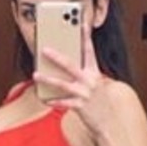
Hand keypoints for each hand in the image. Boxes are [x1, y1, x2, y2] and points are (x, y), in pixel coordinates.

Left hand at [34, 25, 114, 139]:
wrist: (110, 121)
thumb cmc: (100, 100)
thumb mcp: (95, 83)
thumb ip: (83, 74)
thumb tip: (64, 65)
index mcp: (95, 72)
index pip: (89, 51)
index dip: (86, 37)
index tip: (81, 24)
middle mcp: (90, 81)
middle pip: (71, 65)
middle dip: (56, 56)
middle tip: (44, 49)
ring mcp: (85, 94)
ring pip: (62, 84)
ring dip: (47, 78)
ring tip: (35, 74)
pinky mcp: (80, 107)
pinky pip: (63, 102)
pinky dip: (53, 101)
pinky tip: (45, 99)